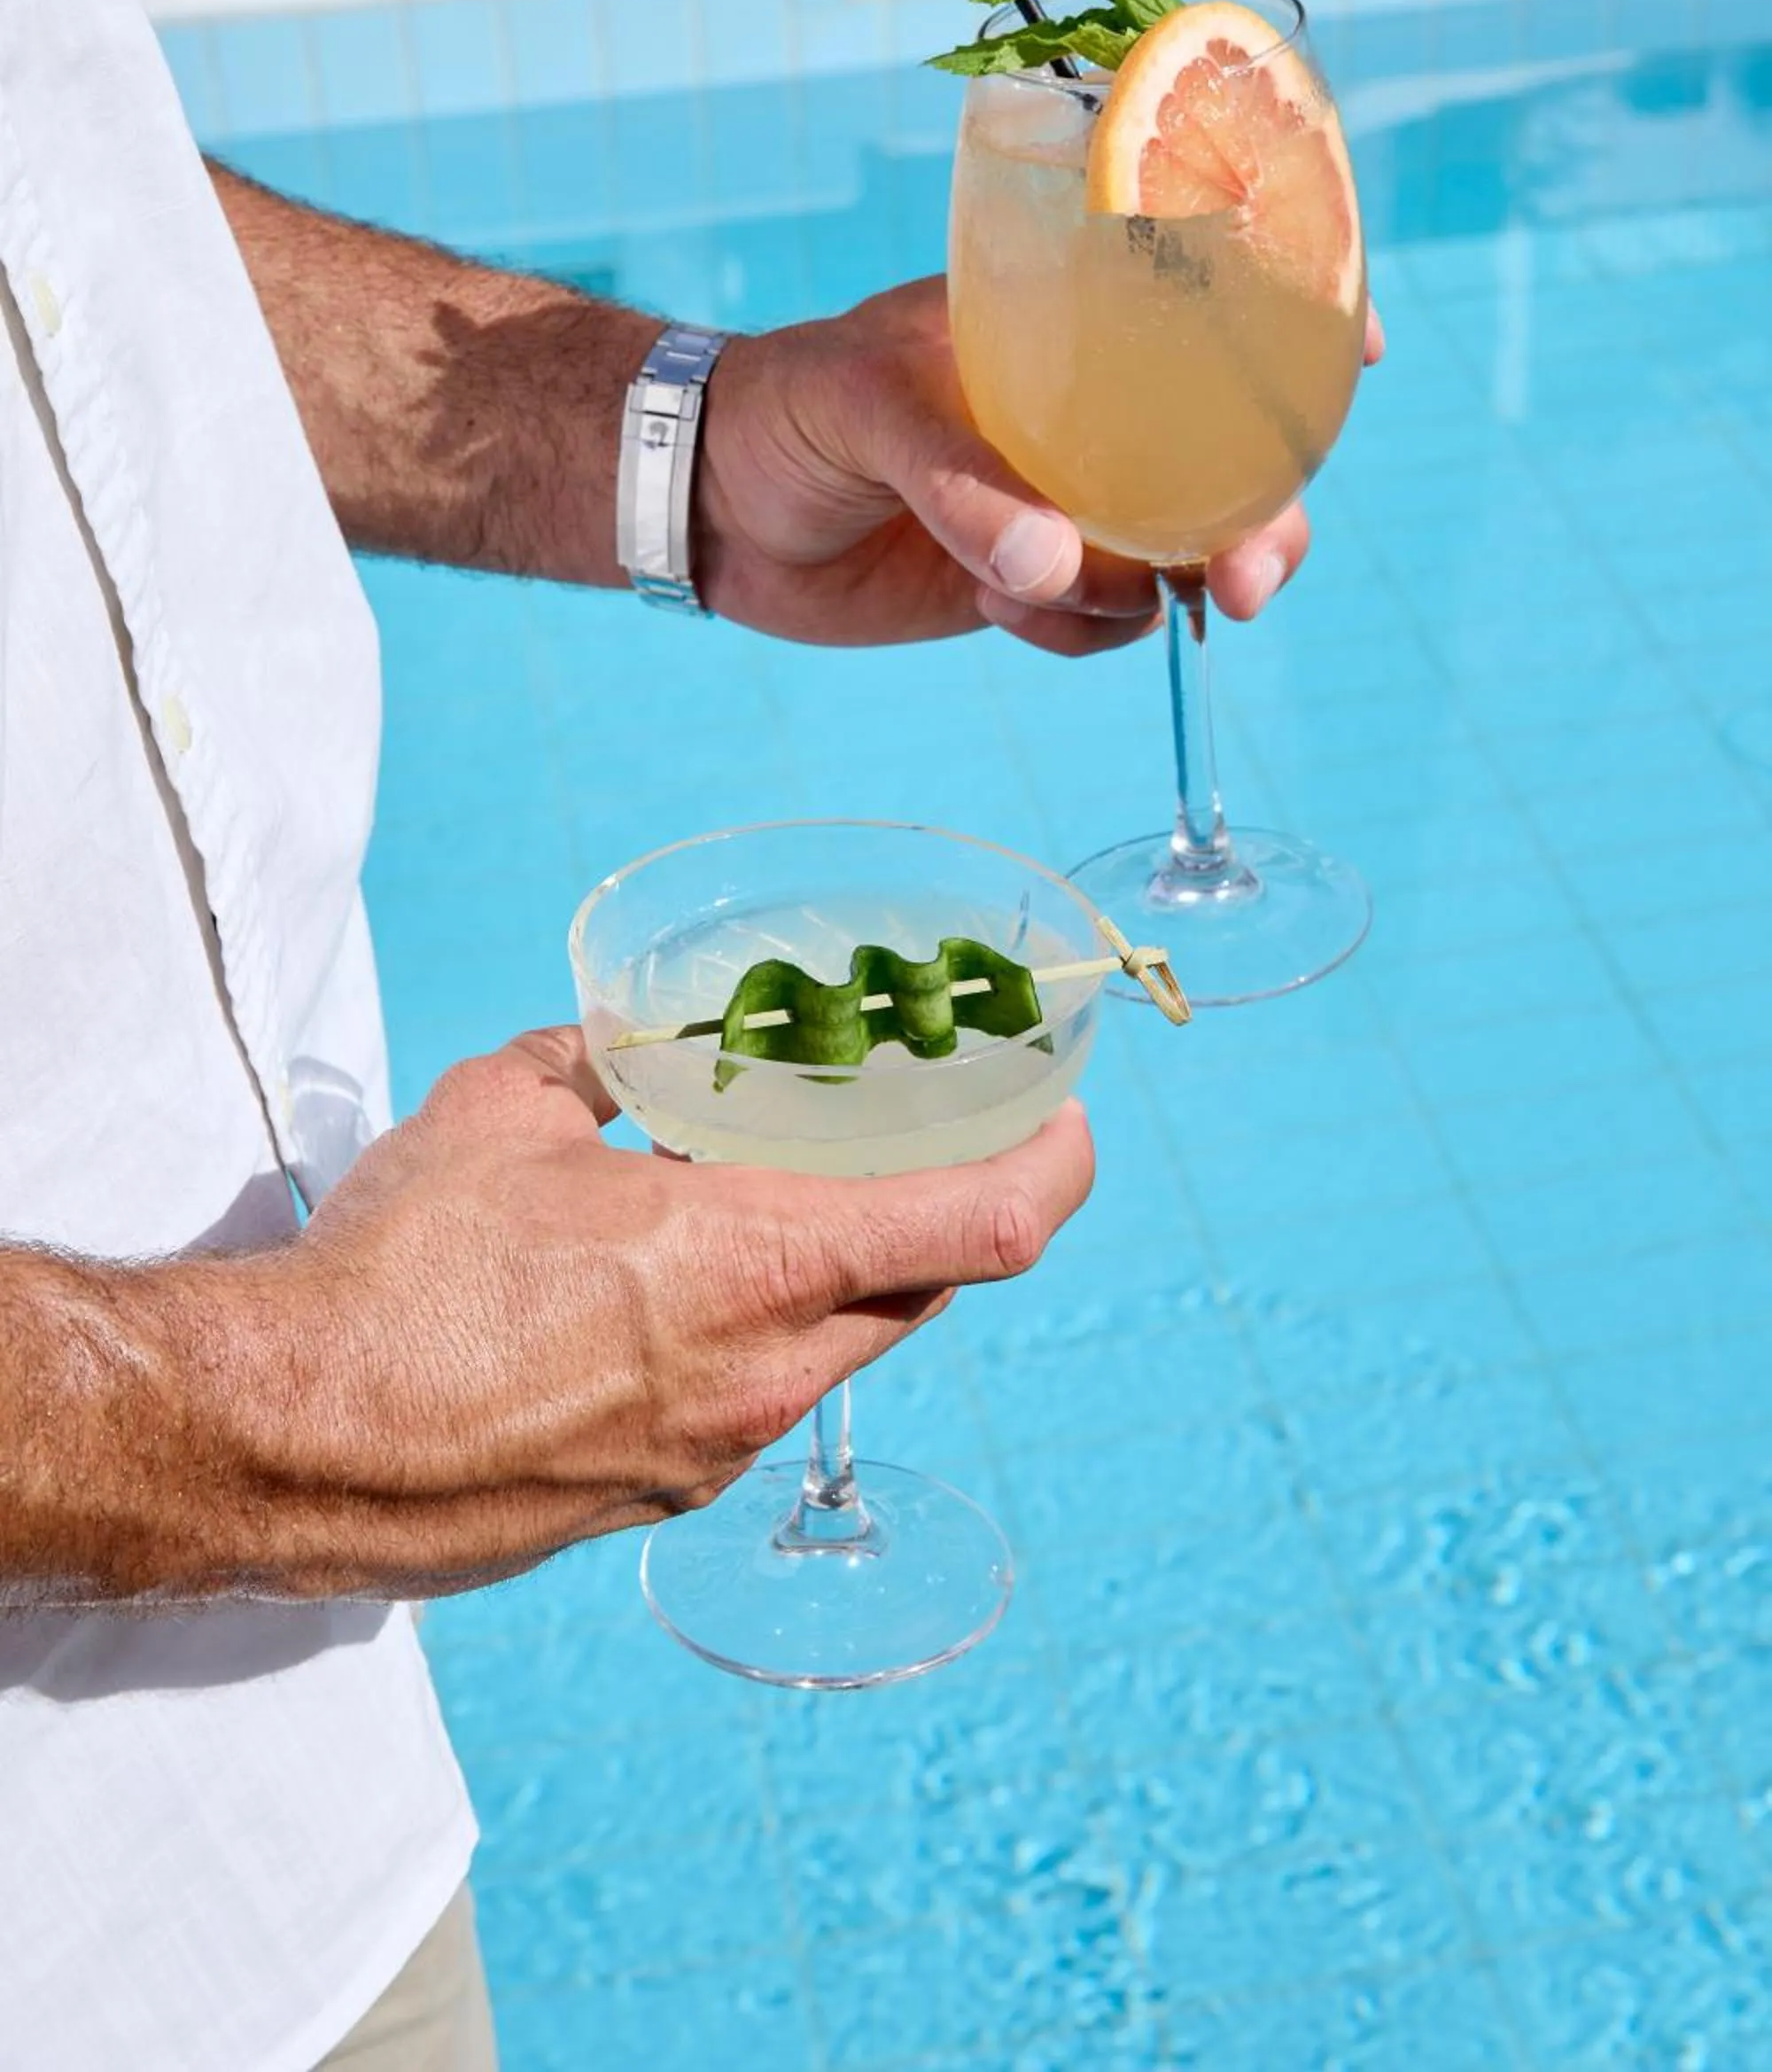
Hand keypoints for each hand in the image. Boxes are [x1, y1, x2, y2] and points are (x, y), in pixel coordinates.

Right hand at [217, 1028, 1093, 1598]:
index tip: (1065, 1116)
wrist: (294, 1440)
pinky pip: (751, 1401)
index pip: (990, 1224)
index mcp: (759, 1258)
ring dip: (833, 1273)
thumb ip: (598, 1060)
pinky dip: (750, 1335)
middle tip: (910, 1138)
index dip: (1057, 1164)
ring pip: (838, 1346)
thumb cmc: (401, 1269)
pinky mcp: (659, 1497)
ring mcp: (719, 1449)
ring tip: (756, 1205)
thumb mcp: (505, 1108)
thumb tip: (628, 1041)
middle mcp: (768, 1367)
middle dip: (938, 1207)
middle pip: (926, 1285)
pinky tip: (660, 1296)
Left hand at [694, 277, 1383, 655]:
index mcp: (1064, 325)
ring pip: (1178, 556)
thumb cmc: (784, 406)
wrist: (707, 506)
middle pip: (1228, 461)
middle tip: (1245, 584)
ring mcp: (1069, 500)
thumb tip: (1053, 562)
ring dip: (1146, 594)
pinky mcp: (1034, 580)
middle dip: (1261, 523)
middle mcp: (1088, 413)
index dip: (1298, 320)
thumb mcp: (865, 407)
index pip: (1204, 305)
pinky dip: (1073, 629)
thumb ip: (959, 483)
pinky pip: (1105, 620)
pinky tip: (999, 609)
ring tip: (1042, 594)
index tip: (1358, 351)